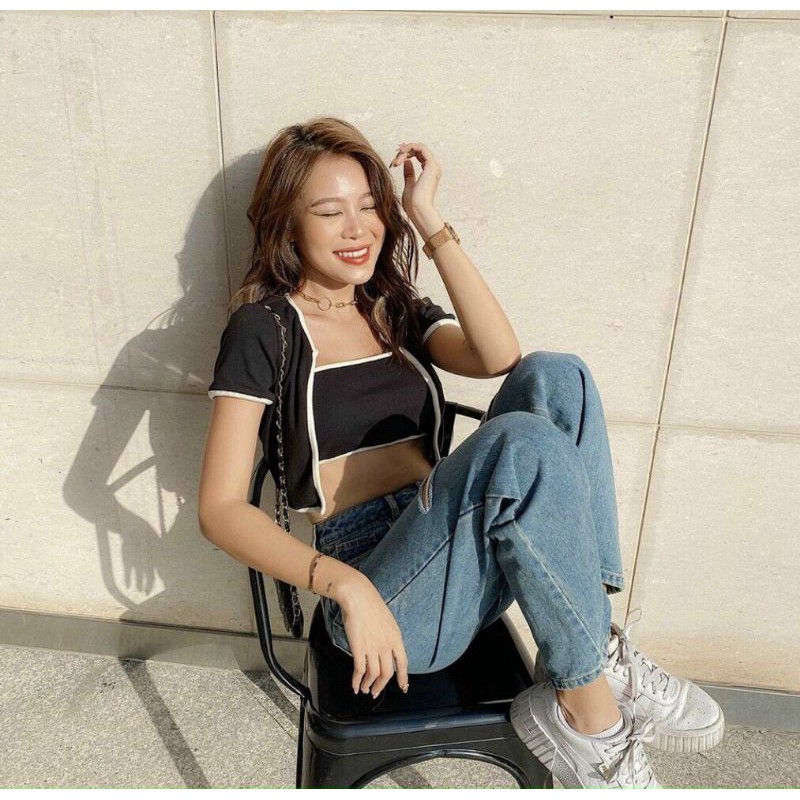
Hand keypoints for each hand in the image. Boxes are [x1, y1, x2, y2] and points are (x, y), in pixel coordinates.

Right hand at [338, 577, 409, 697]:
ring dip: (368, 685)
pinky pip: (360, 670)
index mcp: (396, 638)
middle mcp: (386, 645)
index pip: (403, 662)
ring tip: (364, 689)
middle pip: (387, 673)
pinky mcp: (359, 648)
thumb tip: (386, 649)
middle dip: (381, 685)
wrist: (358, 597)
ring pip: (374, 675)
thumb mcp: (388, 621)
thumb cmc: (371, 605)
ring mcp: (373, 647)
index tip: (403, 687)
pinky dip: (357, 681)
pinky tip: (355, 685)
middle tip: (375, 691)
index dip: (403, 677)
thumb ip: (389, 637)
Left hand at [389, 141, 441, 231]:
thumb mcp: (409, 185)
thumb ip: (409, 173)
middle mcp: (434, 168)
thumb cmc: (413, 204)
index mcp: (430, 172)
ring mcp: (434, 166)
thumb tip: (406, 162)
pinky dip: (409, 148)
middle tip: (393, 161)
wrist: (418, 210)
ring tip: (395, 161)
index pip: (419, 155)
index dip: (406, 154)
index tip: (395, 160)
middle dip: (404, 152)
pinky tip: (400, 154)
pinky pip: (420, 147)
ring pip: (419, 147)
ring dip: (405, 151)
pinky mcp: (431, 165)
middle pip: (418, 150)